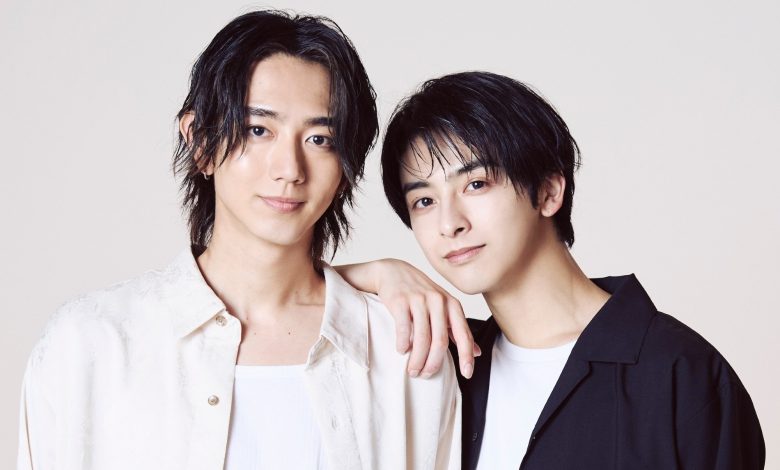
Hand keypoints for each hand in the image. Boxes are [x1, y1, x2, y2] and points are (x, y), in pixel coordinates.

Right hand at [335, 259, 480, 378]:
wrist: (393, 272)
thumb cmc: (420, 293)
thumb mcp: (443, 307)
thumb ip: (457, 329)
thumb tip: (477, 352)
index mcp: (452, 304)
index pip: (463, 334)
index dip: (466, 356)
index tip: (467, 374)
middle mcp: (438, 301)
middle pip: (440, 341)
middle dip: (433, 363)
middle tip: (426, 375)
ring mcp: (419, 300)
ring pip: (422, 339)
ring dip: (417, 359)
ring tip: (412, 370)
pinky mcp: (400, 301)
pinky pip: (404, 329)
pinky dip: (403, 344)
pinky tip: (402, 351)